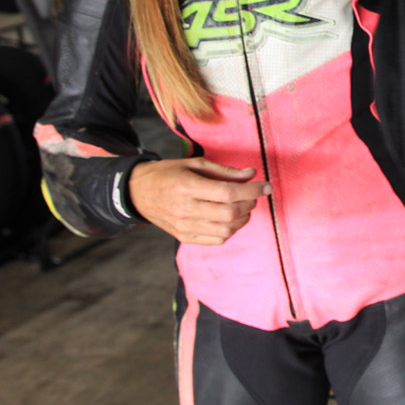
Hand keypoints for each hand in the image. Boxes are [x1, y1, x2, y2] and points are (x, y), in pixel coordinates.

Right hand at [129, 158, 270, 244]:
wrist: (137, 192)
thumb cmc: (168, 173)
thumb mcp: (194, 164)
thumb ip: (224, 171)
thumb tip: (251, 175)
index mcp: (187, 187)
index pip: (227, 193)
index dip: (252, 190)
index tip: (266, 186)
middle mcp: (184, 210)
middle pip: (229, 213)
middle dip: (250, 204)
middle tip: (255, 195)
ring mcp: (183, 227)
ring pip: (225, 230)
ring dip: (243, 219)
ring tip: (244, 206)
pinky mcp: (183, 237)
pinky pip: (216, 240)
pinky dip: (231, 230)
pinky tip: (232, 218)